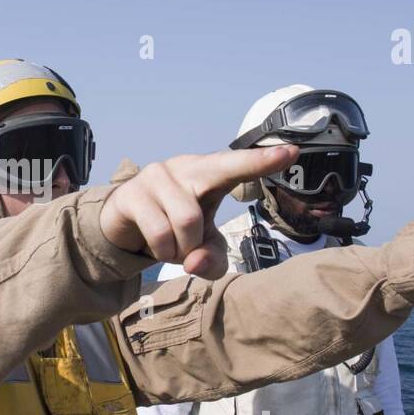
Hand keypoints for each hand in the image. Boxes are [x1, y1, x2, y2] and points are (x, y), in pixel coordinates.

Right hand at [101, 146, 300, 278]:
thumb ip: (211, 259)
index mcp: (207, 172)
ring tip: (175, 249)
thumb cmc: (172, 228)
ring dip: (183, 248)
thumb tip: (195, 262)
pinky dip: (164, 252)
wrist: (122, 224)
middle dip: (211, 223)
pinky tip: (160, 249)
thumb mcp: (201, 247)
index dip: (262, 160)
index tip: (291, 152)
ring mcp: (156, 175)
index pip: (237, 164)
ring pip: (187, 219)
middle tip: (196, 249)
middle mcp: (184, 166)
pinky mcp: (132, 193)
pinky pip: (160, 232)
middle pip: (216, 178)